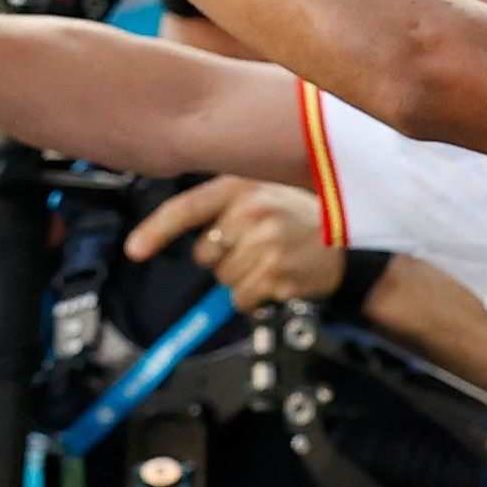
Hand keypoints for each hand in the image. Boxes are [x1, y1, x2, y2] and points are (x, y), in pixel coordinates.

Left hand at [127, 174, 338, 307]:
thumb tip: (190, 238)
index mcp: (242, 187)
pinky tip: (278, 278)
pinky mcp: (276, 273)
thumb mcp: (266, 194)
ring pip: (222, 280)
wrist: (351, 244)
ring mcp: (265, 243)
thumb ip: (227, 208)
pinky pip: (241, 298)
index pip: (187, 208)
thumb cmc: (303, 219)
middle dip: (221, 259)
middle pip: (204, 254)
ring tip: (272, 262)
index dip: (156, 231)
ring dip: (241, 280)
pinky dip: (254, 297)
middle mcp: (251, 211)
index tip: (135, 250)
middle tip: (254, 249)